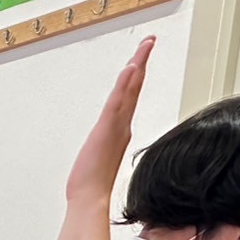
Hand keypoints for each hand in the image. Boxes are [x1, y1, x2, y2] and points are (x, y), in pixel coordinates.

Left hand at [66, 36, 154, 203]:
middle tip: (150, 41)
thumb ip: (107, 148)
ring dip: (137, 66)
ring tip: (145, 47)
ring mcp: (116, 127)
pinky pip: (118, 102)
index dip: (138, 75)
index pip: (131, 96)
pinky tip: (132, 69)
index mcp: (121, 129)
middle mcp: (122, 125)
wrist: (89, 199)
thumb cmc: (92, 183)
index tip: (143, 57)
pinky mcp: (107, 130)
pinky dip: (126, 85)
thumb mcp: (100, 158)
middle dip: (142, 61)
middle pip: (135, 87)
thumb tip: (109, 148)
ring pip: (129, 90)